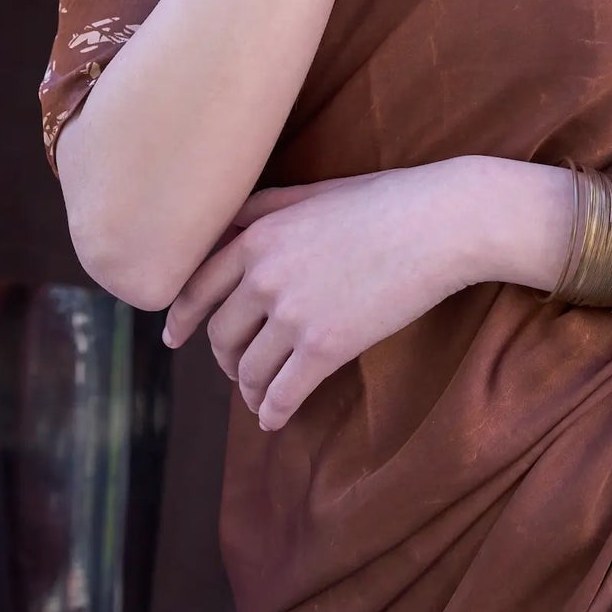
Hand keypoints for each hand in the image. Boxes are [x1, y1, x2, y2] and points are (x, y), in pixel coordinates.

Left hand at [161, 162, 475, 430]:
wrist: (438, 223)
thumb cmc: (382, 201)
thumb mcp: (312, 193)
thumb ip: (263, 210)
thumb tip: (226, 233)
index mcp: (257, 236)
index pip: (197, 287)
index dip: (181, 319)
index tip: (173, 338)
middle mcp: (264, 276)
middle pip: (220, 335)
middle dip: (223, 358)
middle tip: (234, 369)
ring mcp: (293, 314)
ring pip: (249, 369)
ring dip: (249, 389)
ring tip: (258, 397)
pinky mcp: (326, 347)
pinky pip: (284, 392)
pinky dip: (272, 411)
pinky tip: (273, 419)